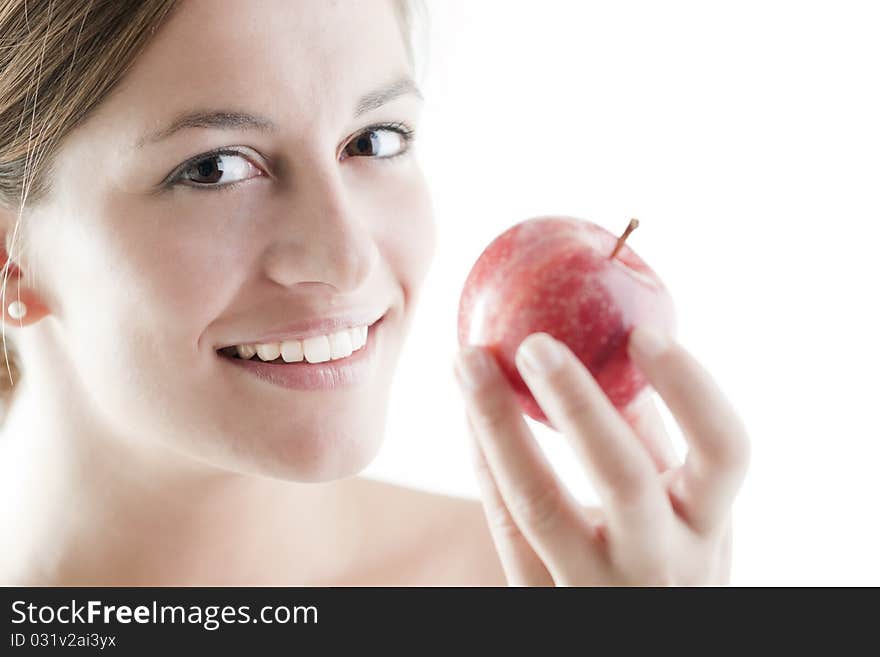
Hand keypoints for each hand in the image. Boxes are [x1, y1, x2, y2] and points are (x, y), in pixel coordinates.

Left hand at [453, 327, 749, 585]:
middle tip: (533, 342)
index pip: (723, 451)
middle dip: (577, 402)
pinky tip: (469, 414)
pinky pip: (506, 527)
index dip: (689, 388)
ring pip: (541, 505)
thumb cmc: (661, 562)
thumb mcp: (681, 516)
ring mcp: (595, 588)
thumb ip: (653, 443)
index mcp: (707, 528)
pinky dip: (486, 462)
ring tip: (469, 362)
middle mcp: (660, 564)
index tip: (641, 331)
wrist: (635, 645)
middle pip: (623, 478)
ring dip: (499, 424)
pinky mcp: (542, 601)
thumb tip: (618, 348)